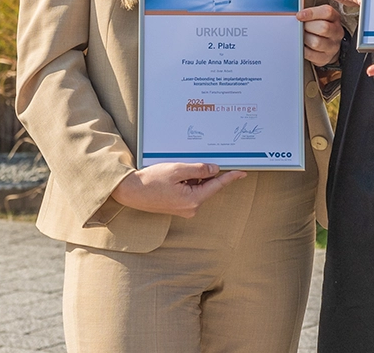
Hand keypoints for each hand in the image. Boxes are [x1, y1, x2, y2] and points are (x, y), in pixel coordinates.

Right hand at [109, 162, 244, 217]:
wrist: (131, 191)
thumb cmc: (152, 180)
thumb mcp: (178, 170)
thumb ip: (199, 170)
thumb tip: (215, 170)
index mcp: (193, 200)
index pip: (217, 185)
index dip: (230, 177)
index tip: (242, 172)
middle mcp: (191, 208)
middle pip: (207, 186)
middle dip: (204, 173)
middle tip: (190, 164)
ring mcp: (184, 209)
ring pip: (197, 188)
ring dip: (193, 177)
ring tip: (175, 171)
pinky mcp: (177, 207)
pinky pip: (189, 191)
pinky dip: (186, 182)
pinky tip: (174, 177)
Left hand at [297, 3, 342, 65]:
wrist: (328, 46)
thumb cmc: (319, 27)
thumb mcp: (319, 16)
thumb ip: (309, 13)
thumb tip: (296, 14)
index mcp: (335, 18)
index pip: (327, 12)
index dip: (312, 13)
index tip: (299, 15)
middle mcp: (336, 32)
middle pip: (323, 28)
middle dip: (307, 26)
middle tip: (300, 27)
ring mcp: (332, 46)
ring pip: (316, 42)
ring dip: (304, 39)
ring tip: (301, 36)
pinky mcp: (325, 58)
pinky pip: (310, 54)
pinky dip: (302, 49)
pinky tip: (301, 45)